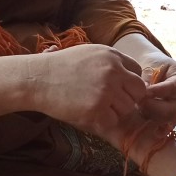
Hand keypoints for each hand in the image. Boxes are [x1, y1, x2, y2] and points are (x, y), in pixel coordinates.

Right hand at [31, 44, 148, 141]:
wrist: (36, 79)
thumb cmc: (58, 67)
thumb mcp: (87, 54)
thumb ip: (109, 63)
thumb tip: (126, 76)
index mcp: (112, 55)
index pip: (138, 72)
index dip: (130, 84)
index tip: (120, 91)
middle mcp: (113, 71)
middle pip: (138, 92)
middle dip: (128, 100)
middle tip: (111, 104)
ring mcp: (106, 90)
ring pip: (127, 108)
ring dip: (115, 112)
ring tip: (95, 108)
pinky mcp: (97, 108)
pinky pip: (112, 121)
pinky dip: (103, 122)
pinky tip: (89, 115)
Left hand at [137, 54, 175, 132]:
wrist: (158, 71)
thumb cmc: (156, 66)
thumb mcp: (153, 66)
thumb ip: (149, 78)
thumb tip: (144, 91)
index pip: (171, 88)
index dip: (158, 91)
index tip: (144, 91)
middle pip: (170, 109)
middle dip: (152, 106)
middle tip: (137, 101)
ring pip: (166, 119)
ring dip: (150, 115)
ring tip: (138, 106)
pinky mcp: (172, 120)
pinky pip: (166, 127)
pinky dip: (159, 129)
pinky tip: (152, 131)